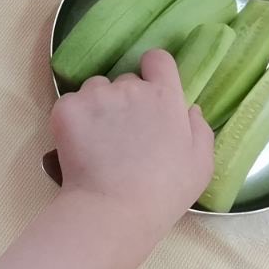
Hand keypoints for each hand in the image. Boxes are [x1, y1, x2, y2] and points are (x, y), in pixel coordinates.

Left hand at [50, 50, 213, 248]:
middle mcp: (130, 87)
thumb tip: (189, 108)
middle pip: (125, 80)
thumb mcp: (200, 164)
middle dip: (125, 100)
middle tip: (124, 135)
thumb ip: (199, 129)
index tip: (150, 88)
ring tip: (100, 142)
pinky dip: (73, 119)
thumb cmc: (164, 192)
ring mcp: (96, 95)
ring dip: (98, 106)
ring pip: (95, 89)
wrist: (114, 209)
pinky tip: (80, 145)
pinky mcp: (67, 108)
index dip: (154, 70)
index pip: (158, 59)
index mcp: (164, 97)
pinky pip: (70, 103)